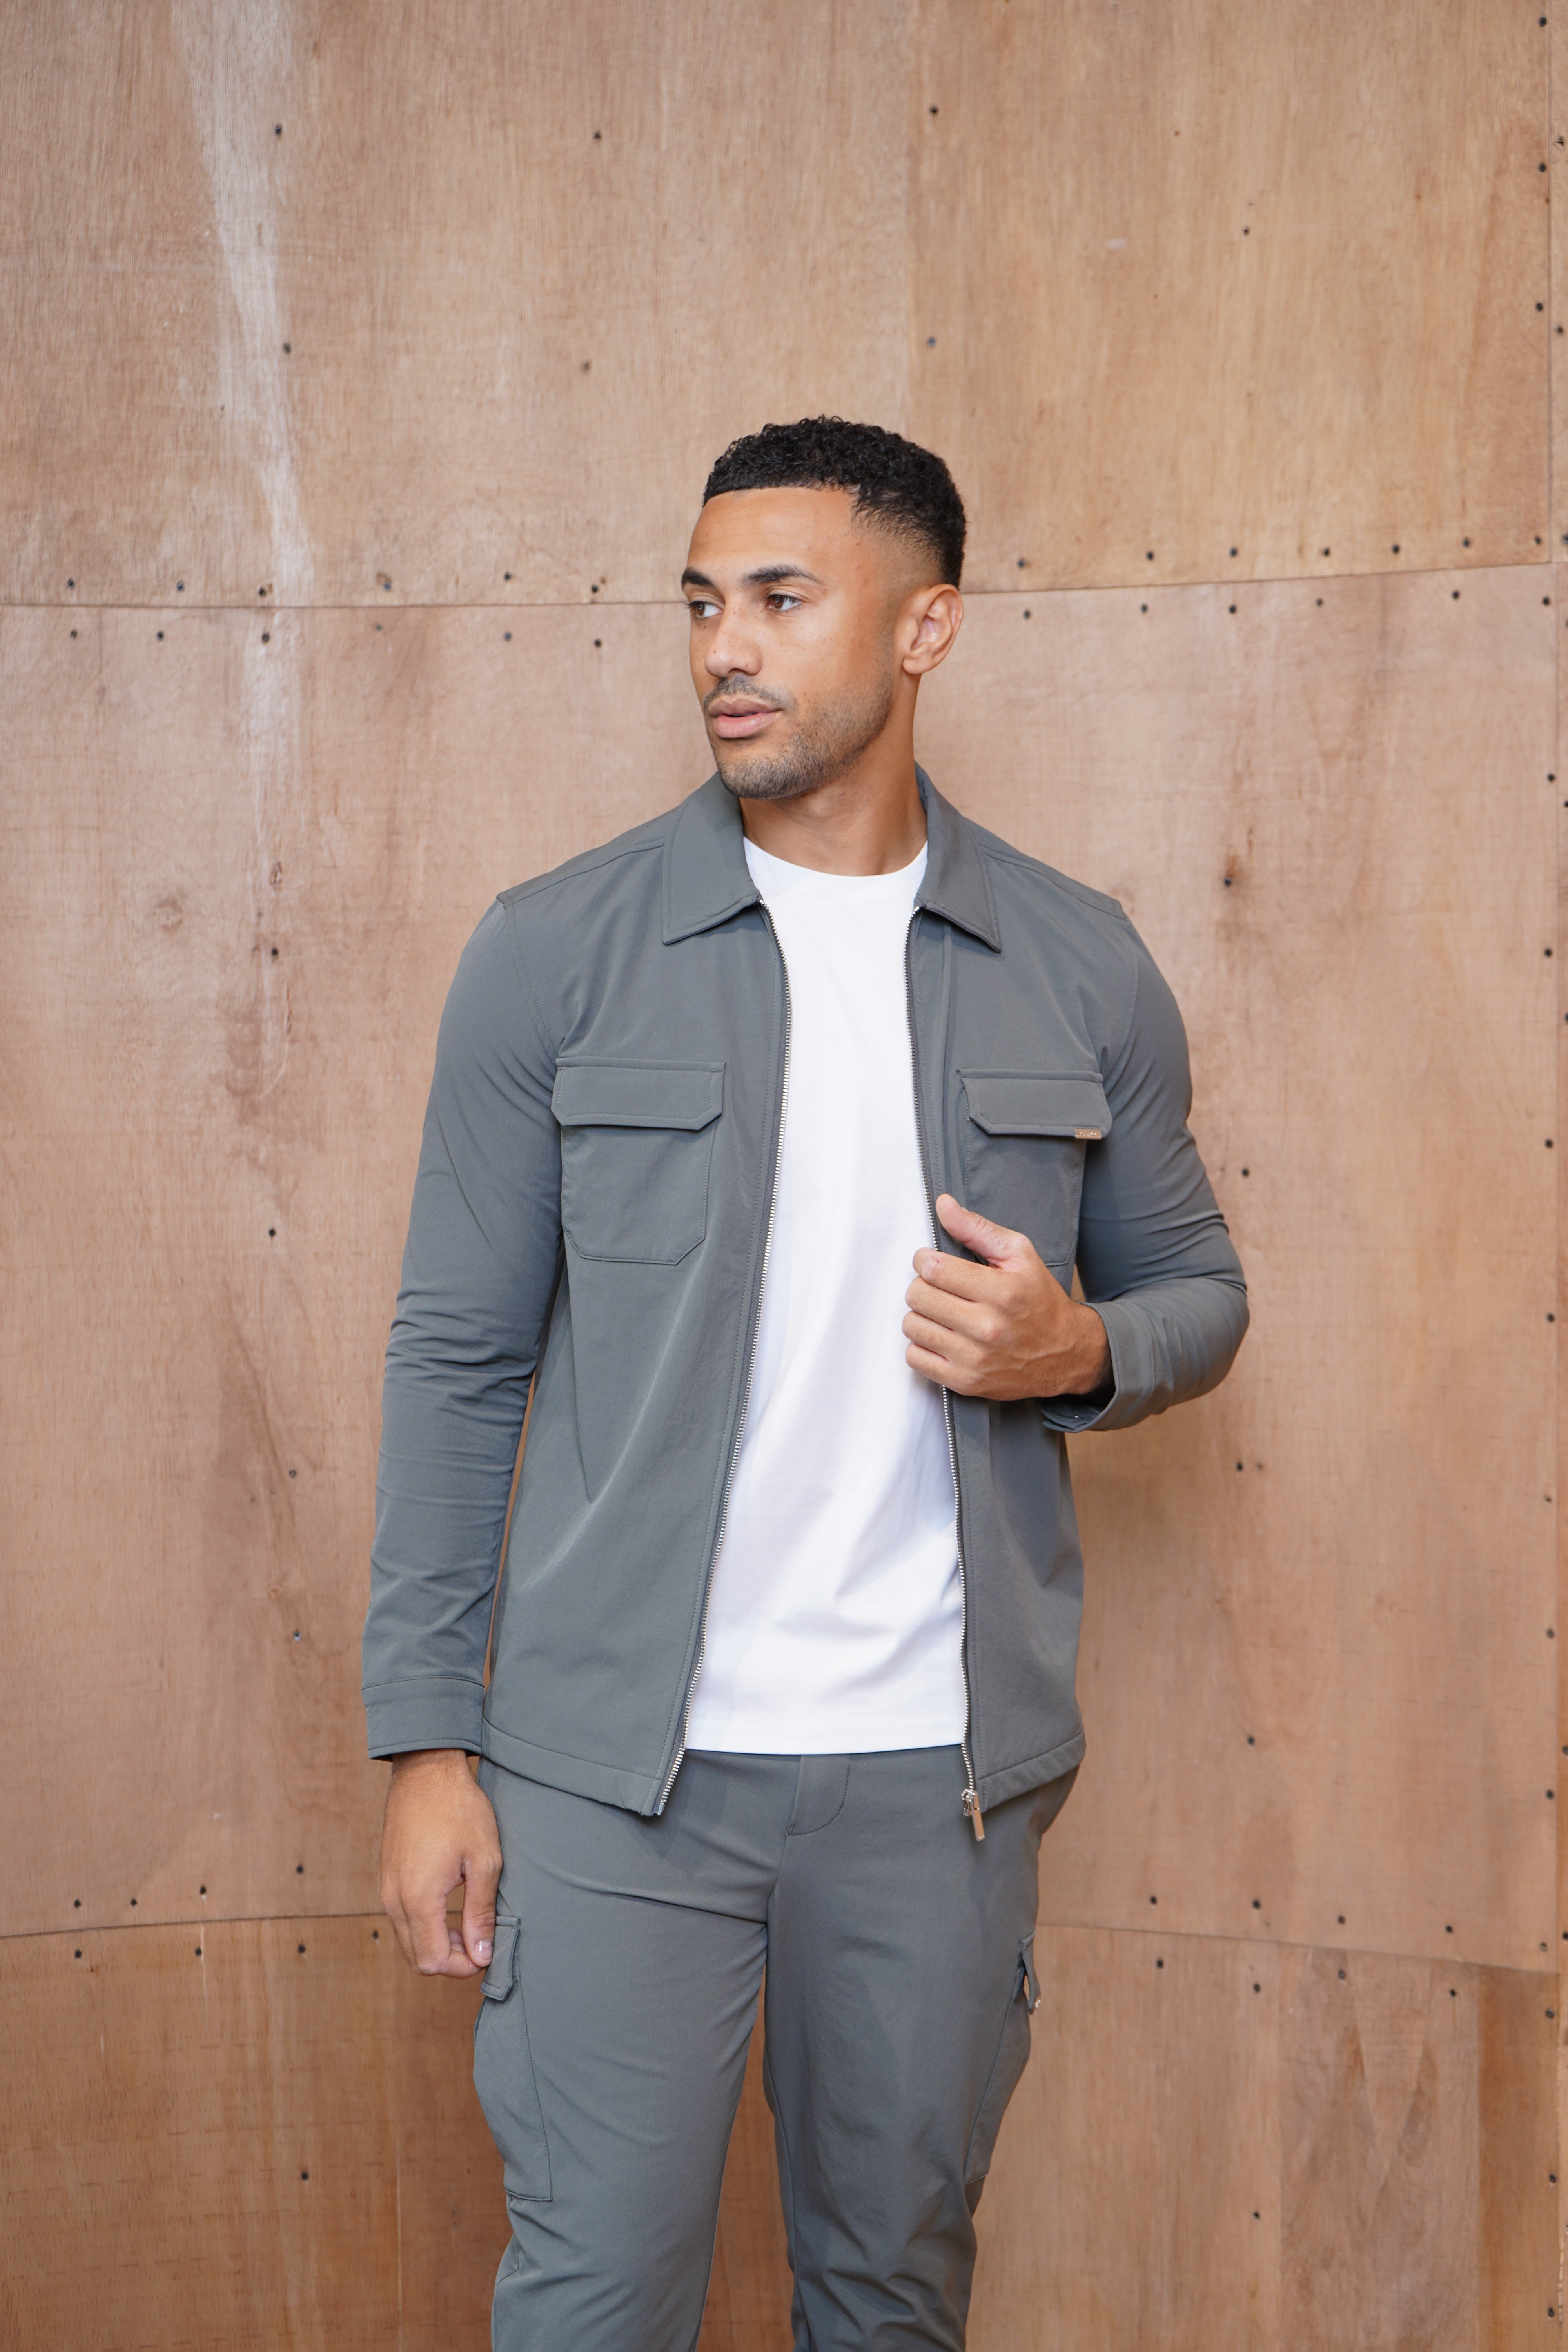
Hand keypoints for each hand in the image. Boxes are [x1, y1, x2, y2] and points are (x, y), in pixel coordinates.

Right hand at [378, 1749, 501, 1978]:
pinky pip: (401, 1918)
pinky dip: (423, 1925)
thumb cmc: (459, 1809)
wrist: (426, 1771)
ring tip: (467, 1923)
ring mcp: (386, 1888)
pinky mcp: (386, 1878)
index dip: (462, 1966)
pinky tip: (448, 1906)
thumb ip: (481, 1913)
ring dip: (436, 1942)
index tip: (486, 1952)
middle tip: (479, 1941)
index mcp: (418, 1898)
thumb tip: (482, 1955)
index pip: (432, 1961)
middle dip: (450, 1959)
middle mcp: (394, 1899)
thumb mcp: (484, 1860)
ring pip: (408, 1940)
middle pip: (417, 1958)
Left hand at [903, 1194, 1111, 1400]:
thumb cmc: (1039, 1299)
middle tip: (938, 1287)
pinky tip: (941, 1335)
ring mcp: (974, 1358)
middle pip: (918, 1296)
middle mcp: (987, 1327)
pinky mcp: (964, 1382)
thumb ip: (978, 1229)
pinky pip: (915, 1358)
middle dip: (922, 1285)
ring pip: (912, 1326)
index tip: (933, 1262)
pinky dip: (921, 1345)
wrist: (1065, 1353)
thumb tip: (943, 1205)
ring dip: (921, 1315)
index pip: (934, 1268)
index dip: (925, 1260)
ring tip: (941, 1311)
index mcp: (1001, 1291)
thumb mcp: (1020, 1255)